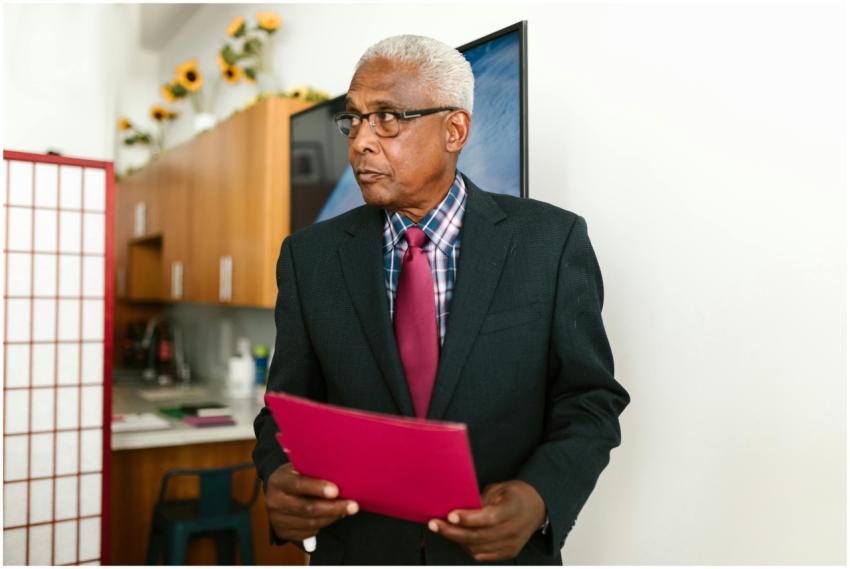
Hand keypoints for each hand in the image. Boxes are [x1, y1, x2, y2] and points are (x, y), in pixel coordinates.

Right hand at [265, 463, 358, 541]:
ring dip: (332, 517)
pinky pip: (308, 532)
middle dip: (333, 508)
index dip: (317, 488)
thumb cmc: (294, 476)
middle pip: (307, 508)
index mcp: (278, 481)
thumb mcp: (298, 468)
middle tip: (353, 506)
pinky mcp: (282, 532)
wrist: (276, 492)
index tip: (336, 490)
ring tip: (346, 510)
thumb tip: (340, 472)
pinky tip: (333, 516)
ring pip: (310, 523)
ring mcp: (277, 519)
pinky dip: (323, 525)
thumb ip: (313, 470)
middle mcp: (274, 501)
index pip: (298, 485)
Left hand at [427, 480, 546, 562]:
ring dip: (456, 540)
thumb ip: (481, 500)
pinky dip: (467, 547)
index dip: (468, 519)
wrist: (537, 507)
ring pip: (476, 548)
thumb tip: (458, 508)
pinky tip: (458, 536)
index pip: (488, 518)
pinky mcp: (507, 553)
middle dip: (452, 532)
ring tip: (442, 528)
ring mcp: (511, 545)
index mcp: (513, 509)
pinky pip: (481, 555)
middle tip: (434, 524)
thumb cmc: (515, 495)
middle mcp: (513, 530)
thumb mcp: (499, 489)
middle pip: (478, 537)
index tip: (450, 515)